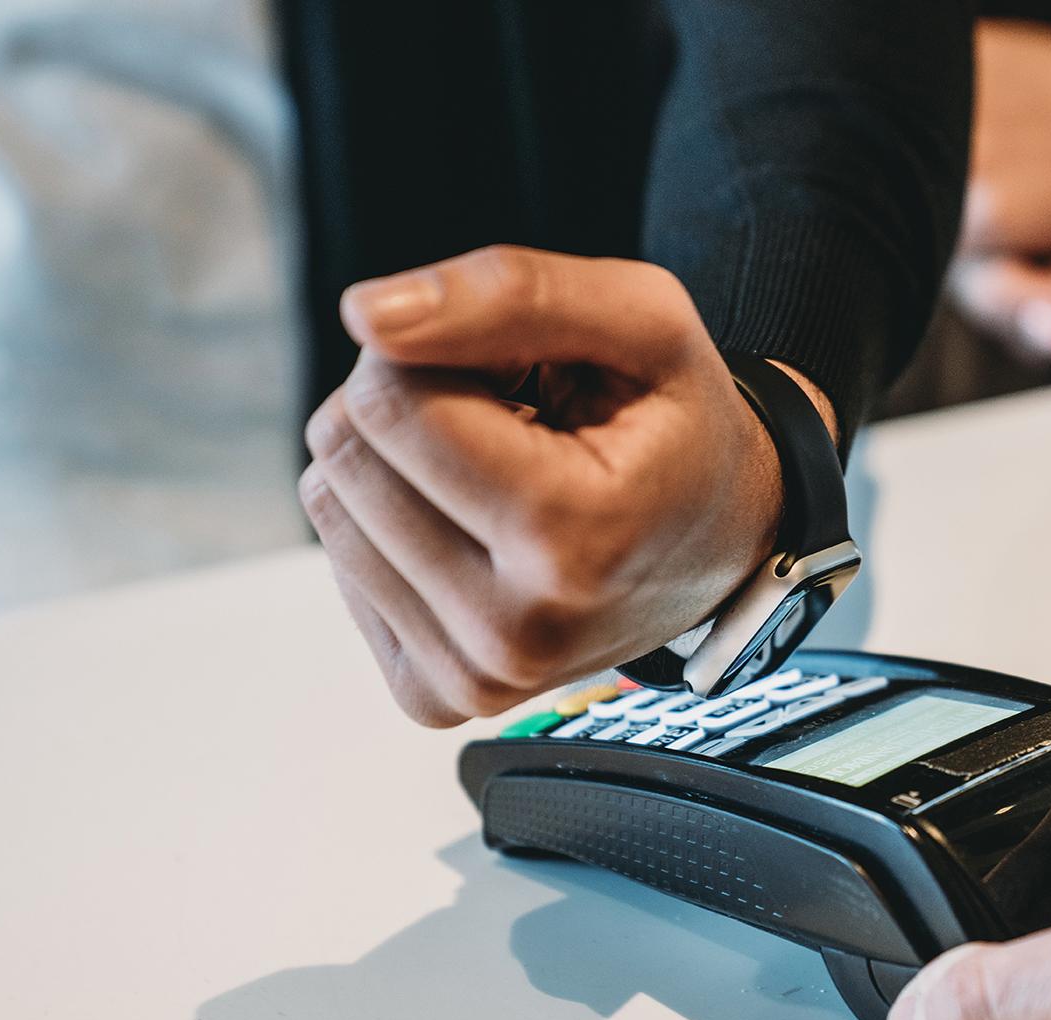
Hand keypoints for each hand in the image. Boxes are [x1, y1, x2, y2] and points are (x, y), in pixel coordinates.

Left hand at [301, 246, 831, 726]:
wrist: (723, 539)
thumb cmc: (680, 425)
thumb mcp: (643, 318)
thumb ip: (512, 292)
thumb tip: (365, 316)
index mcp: (575, 536)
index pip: (391, 402)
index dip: (435, 350)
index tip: (512, 367)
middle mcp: (519, 628)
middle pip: (346, 451)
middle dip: (412, 401)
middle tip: (509, 418)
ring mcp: (473, 676)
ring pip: (328, 504)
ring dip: (402, 463)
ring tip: (501, 472)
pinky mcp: (435, 695)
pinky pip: (341, 565)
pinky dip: (395, 526)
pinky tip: (477, 528)